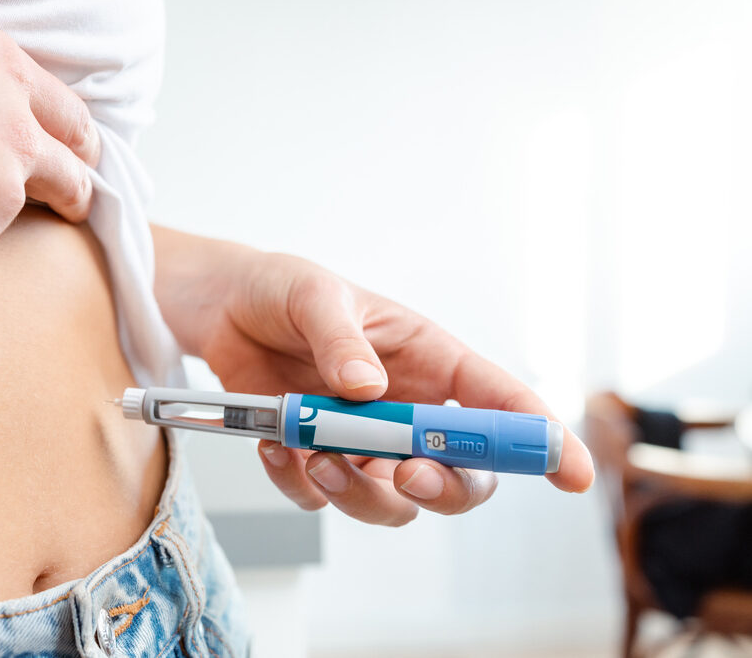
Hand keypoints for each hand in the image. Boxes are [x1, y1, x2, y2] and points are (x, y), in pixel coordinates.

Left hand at [152, 227, 594, 525]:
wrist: (221, 310)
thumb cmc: (284, 291)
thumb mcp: (314, 295)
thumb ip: (341, 339)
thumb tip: (366, 389)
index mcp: (430, 362)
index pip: (501, 404)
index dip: (542, 441)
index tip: (571, 474)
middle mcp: (407, 411)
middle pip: (460, 477)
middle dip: (445, 487)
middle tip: (409, 472)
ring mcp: (363, 444)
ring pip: (394, 502)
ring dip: (362, 494)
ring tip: (316, 457)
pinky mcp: (315, 462)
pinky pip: (321, 497)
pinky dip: (299, 484)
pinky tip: (274, 445)